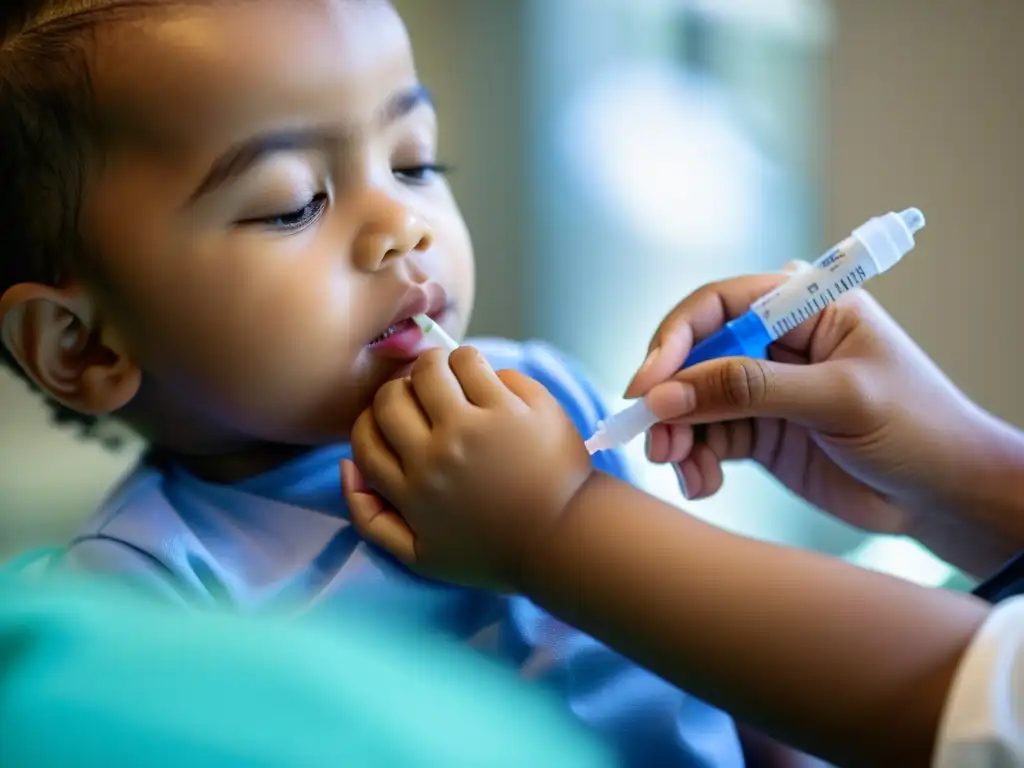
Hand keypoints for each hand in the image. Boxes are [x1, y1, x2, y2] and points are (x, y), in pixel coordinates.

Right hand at [344, 346, 592, 591]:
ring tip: (455, 383)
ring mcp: (480, 426)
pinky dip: (478, 368)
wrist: (565, 539)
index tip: (394, 423)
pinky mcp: (518, 407)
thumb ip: (370, 518)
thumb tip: (346, 465)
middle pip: (391, 395)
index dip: (372, 422)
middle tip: (425, 401)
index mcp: (412, 490)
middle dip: (401, 392)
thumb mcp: (421, 556)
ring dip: (438, 369)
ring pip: (433, 367)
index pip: (365, 436)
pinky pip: (480, 364)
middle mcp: (439, 454)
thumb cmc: (494, 551)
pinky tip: (488, 385)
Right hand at [626, 266, 1022, 576]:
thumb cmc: (918, 428)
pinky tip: (703, 483)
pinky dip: (694, 461)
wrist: (946, 496)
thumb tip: (667, 393)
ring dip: (676, 436)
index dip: (674, 341)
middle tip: (655, 441)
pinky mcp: (759, 430)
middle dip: (668, 399)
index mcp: (805, 306)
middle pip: (694, 355)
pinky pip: (705, 438)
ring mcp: (764, 387)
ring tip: (681, 470)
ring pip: (692, 402)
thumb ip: (751, 389)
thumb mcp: (838, 400)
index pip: (718, 305)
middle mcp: (776, 341)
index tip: (646, 387)